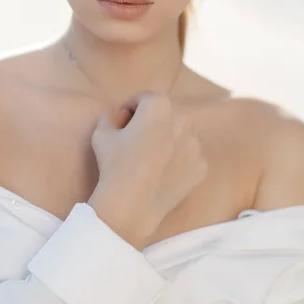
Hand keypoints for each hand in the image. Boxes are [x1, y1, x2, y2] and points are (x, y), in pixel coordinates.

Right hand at [88, 91, 207, 247]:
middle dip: (151, 122)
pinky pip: (188, 157)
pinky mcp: (201, 166)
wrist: (132, 204)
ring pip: (179, 134)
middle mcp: (183, 119)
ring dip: (167, 139)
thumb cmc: (115, 164)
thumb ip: (110, 116)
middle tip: (135, 140)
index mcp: (159, 105)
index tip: (122, 123)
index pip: (143, 99)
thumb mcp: (101, 132)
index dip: (130, 108)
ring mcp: (195, 144)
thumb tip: (118, 115)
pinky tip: (162, 173)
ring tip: (149, 158)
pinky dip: (178, 161)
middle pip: (164, 114)